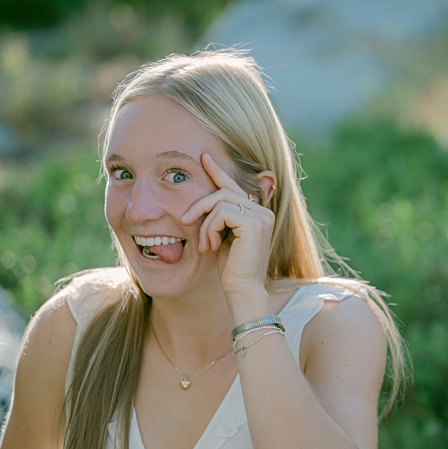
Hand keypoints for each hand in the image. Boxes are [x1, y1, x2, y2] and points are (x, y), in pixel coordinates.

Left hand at [180, 153, 274, 295]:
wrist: (243, 291)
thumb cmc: (232, 269)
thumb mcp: (223, 237)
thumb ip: (221, 218)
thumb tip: (208, 200)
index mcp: (256, 213)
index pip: (233, 186)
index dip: (218, 171)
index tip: (203, 158)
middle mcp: (262, 211)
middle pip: (223, 191)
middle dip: (199, 205)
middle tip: (185, 222)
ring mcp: (260, 216)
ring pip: (220, 201)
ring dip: (204, 223)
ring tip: (205, 245)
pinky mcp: (254, 223)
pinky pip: (221, 213)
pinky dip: (210, 228)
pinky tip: (212, 246)